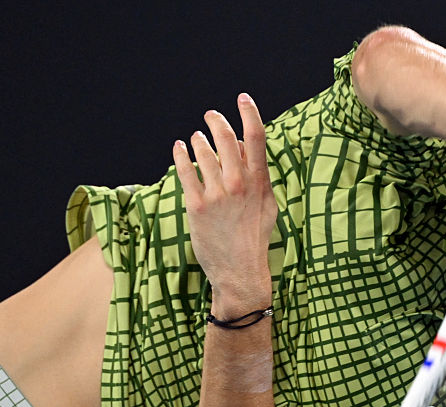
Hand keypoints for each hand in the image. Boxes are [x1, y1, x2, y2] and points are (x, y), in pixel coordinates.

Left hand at [172, 93, 277, 312]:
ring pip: (202, 152)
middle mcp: (238, 184)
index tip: (242, 98)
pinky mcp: (196, 206)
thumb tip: (244, 148)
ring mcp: (216, 194)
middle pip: (225, 138)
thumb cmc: (254, 237)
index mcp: (258, 182)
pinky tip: (178, 148)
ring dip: (197, 140)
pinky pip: (184, 171)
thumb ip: (258, 175)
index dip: (250, 112)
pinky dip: (180, 155)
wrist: (240, 269)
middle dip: (216, 121)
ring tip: (195, 138)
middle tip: (210, 115)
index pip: (256, 138)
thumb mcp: (267, 204)